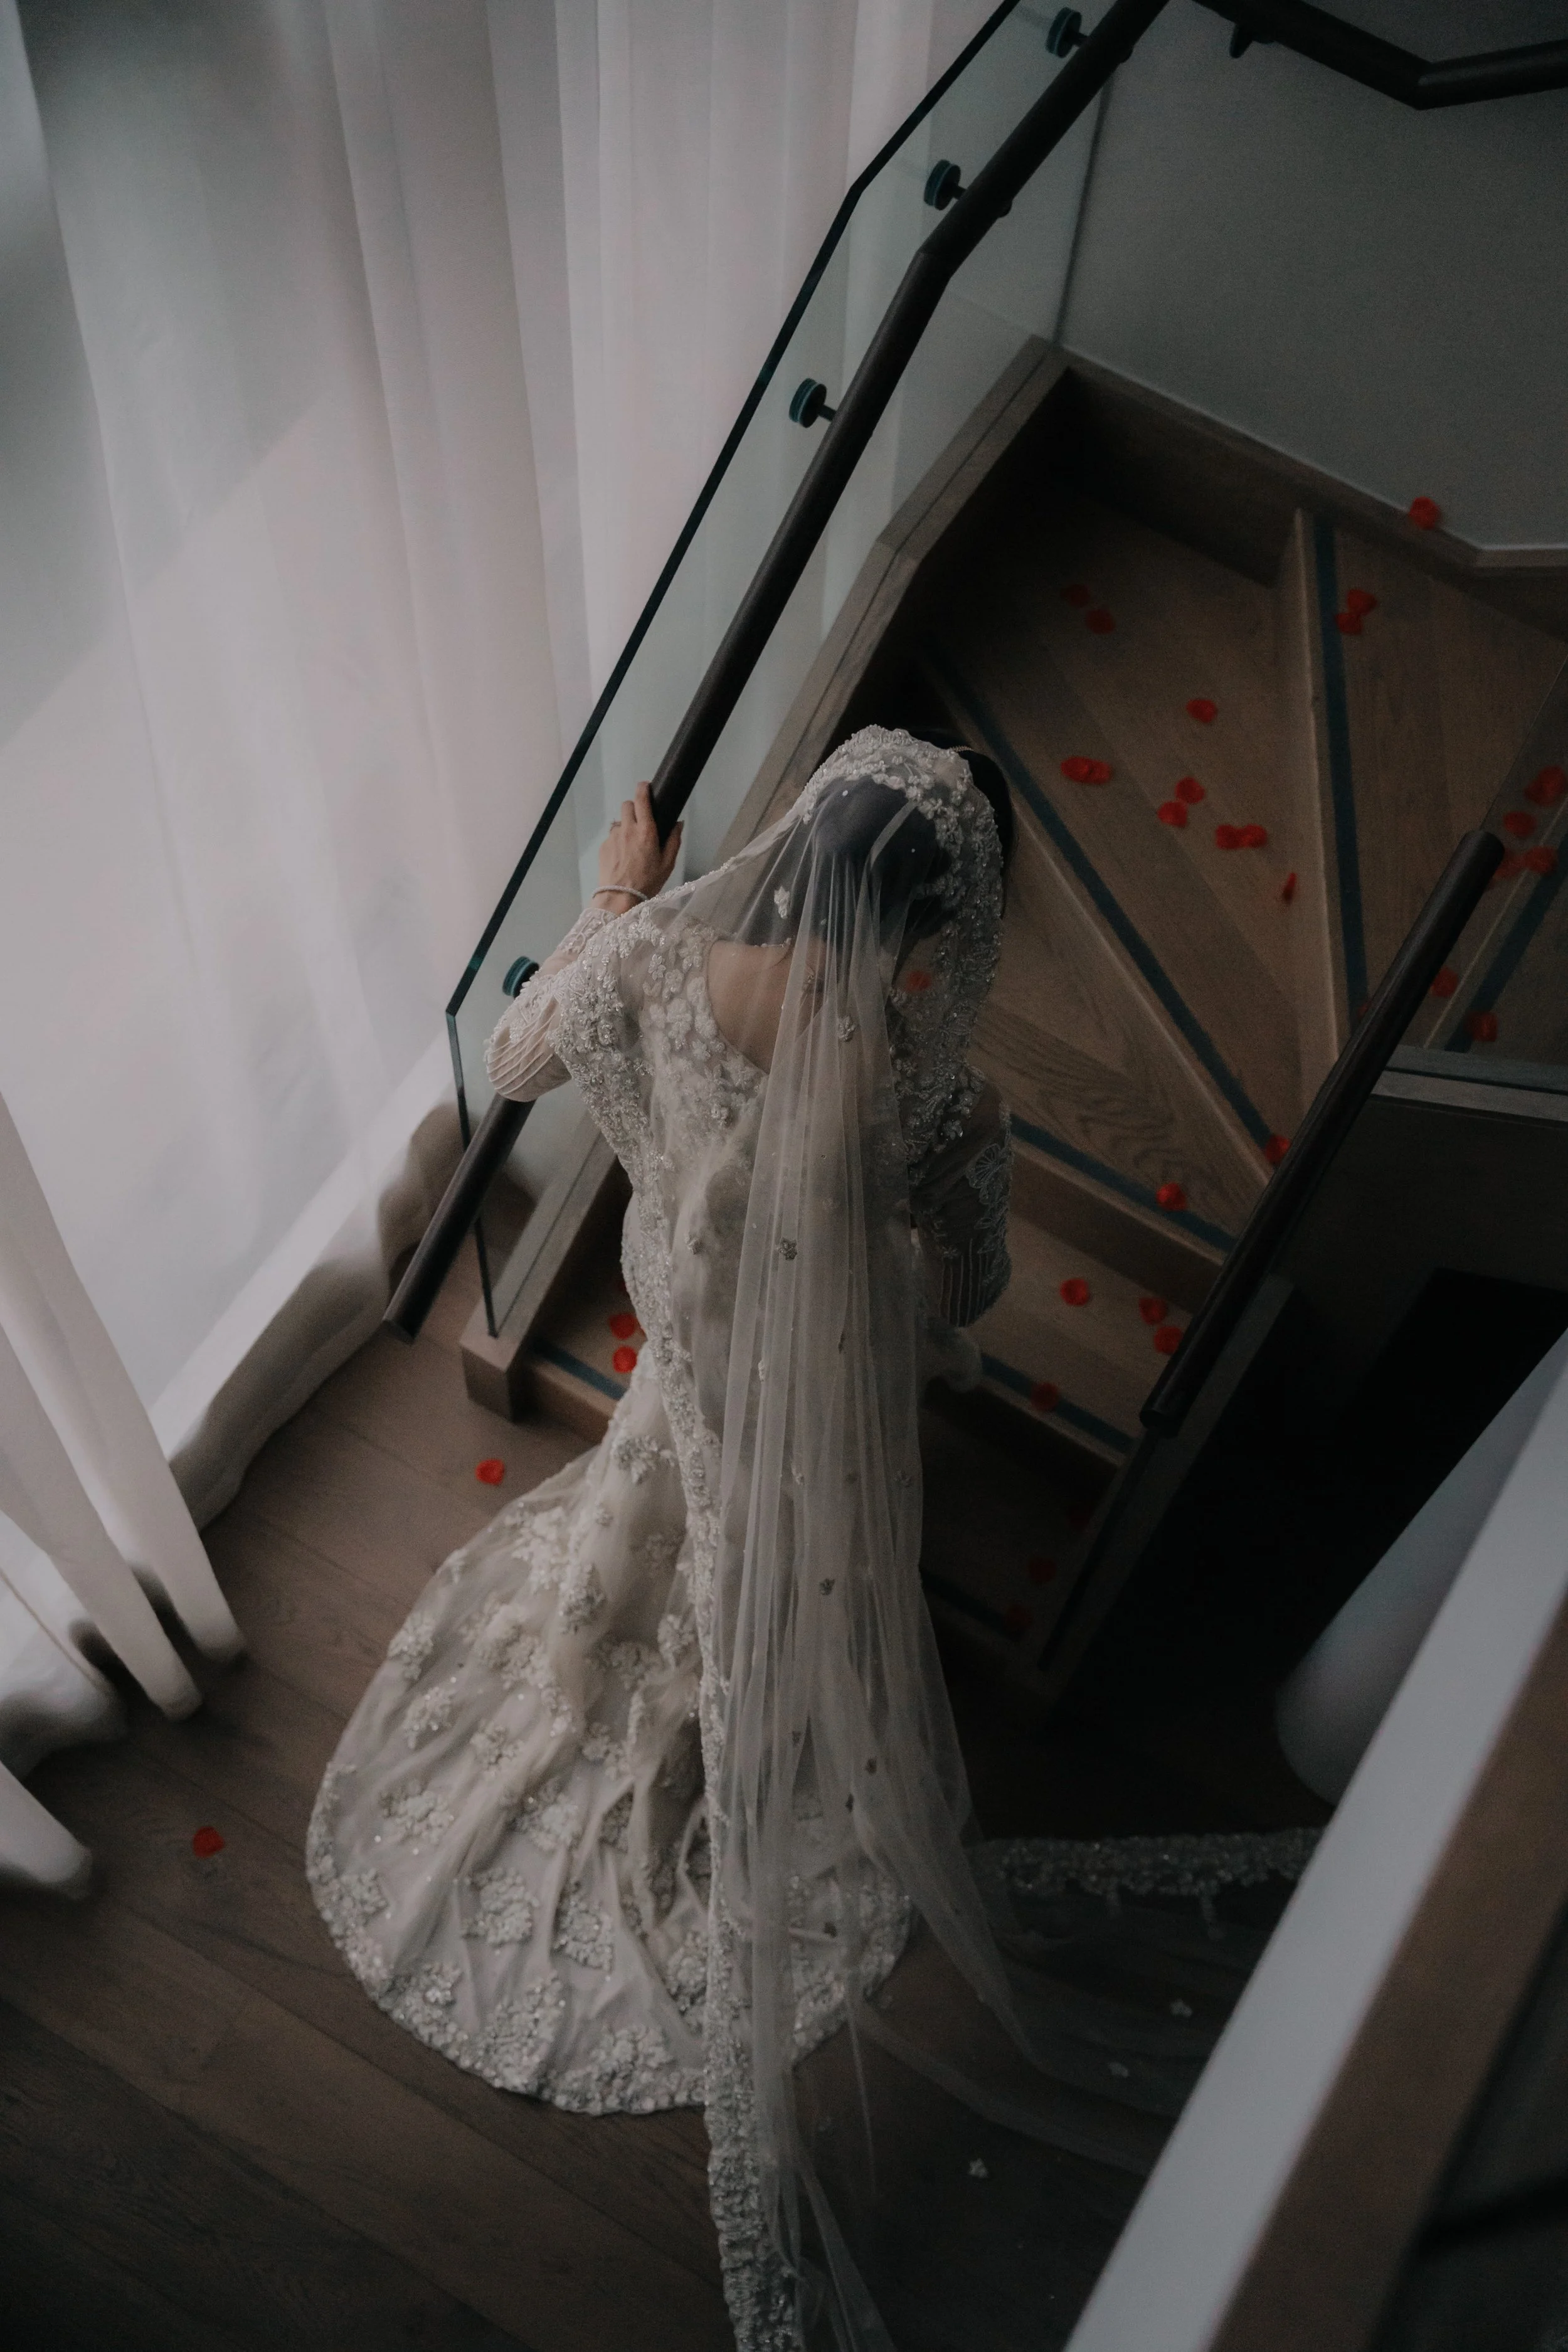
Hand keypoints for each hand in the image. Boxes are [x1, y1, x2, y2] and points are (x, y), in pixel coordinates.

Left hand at [596, 783, 681, 907]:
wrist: (620, 898)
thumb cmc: (648, 881)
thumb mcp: (668, 863)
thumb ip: (674, 840)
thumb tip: (678, 823)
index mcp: (646, 831)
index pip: (641, 799)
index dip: (643, 788)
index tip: (646, 787)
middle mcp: (628, 829)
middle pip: (627, 805)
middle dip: (634, 808)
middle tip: (641, 822)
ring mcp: (613, 837)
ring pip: (619, 821)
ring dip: (626, 826)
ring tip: (631, 844)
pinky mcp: (604, 846)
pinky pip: (612, 836)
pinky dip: (618, 841)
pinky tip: (622, 856)